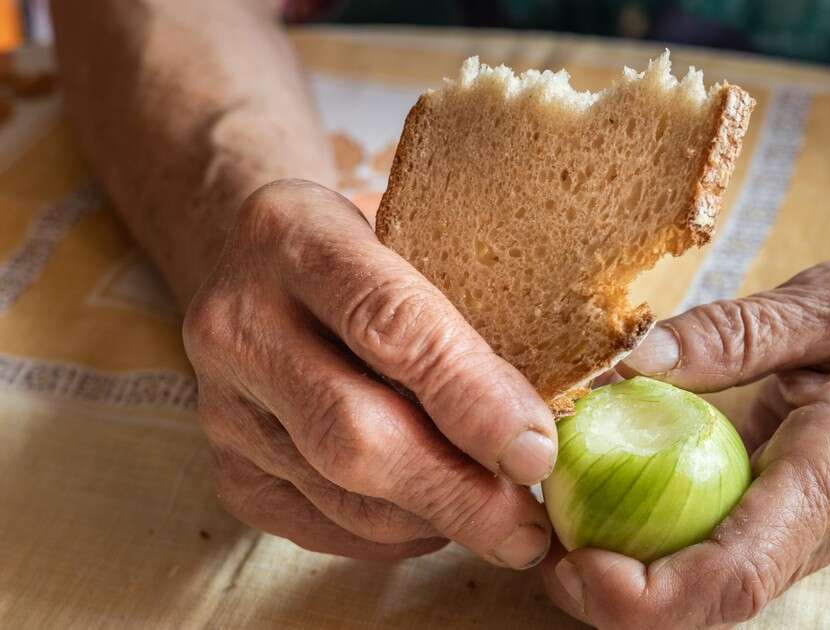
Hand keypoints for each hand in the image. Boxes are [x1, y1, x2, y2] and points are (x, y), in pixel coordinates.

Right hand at [183, 179, 556, 566]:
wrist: (258, 264)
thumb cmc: (375, 246)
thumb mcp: (423, 232)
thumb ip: (485, 298)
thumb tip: (594, 390)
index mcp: (294, 234)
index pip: (391, 324)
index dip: (472, 397)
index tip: (537, 450)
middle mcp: (239, 320)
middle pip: (354, 432)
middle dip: (458, 491)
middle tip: (530, 526)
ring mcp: (221, 403)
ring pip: (340, 493)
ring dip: (436, 521)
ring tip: (504, 523)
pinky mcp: (226, 468)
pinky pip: (322, 526)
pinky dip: (396, 536)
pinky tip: (441, 518)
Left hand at [540, 235, 829, 626]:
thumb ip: (735, 332)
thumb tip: (629, 365)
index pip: (739, 573)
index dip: (648, 595)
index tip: (575, 562)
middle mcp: (828, 520)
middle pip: (716, 604)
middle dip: (618, 600)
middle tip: (541, 548)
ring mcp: (813, 526)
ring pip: (714, 591)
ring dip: (631, 580)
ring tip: (560, 528)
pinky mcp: (795, 514)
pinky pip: (720, 553)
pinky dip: (657, 545)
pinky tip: (608, 504)